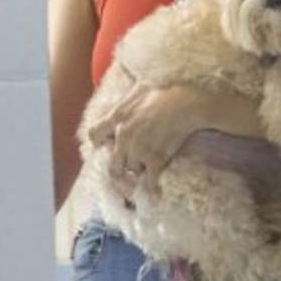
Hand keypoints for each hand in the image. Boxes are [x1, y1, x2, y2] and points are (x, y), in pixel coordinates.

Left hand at [88, 82, 208, 198]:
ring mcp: (138, 150)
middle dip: (120, 166)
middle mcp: (124, 136)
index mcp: (117, 117)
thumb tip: (122, 104)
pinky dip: (152, 189)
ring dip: (138, 172)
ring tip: (146, 171)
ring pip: (131, 171)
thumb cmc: (165, 91)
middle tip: (128, 166)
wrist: (186, 103)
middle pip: (113, 162)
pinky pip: (149, 182)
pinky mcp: (155, 160)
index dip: (99, 142)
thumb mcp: (139, 88)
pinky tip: (156, 192)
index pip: (94, 135)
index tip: (108, 144)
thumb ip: (126, 100)